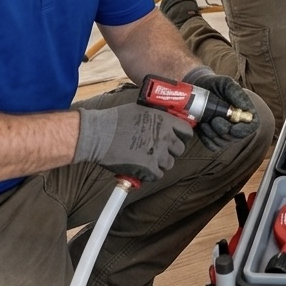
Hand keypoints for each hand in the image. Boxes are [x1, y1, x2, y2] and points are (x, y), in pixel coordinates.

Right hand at [74, 103, 191, 181]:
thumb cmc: (116, 120)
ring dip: (159, 163)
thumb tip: (164, 121)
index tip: (176, 139)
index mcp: (165, 120)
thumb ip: (156, 116)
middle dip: (170, 151)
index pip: (186, 131)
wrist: (99, 134)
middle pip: (179, 149)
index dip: (182, 137)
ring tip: (146, 160)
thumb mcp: (141, 109)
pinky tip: (141, 168)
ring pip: (169, 164)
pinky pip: (157, 175)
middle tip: (158, 151)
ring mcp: (157, 152)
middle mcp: (164, 136)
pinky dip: (150, 174)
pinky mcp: (148, 167)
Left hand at [184, 66, 260, 150]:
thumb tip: (245, 107)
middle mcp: (237, 125)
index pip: (252, 126)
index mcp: (245, 112)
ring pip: (222, 142)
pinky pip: (211, 145)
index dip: (244, 130)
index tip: (233, 128)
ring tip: (205, 118)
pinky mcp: (213, 139)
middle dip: (223, 130)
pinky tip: (202, 125)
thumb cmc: (213, 85)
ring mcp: (225, 134)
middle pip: (236, 137)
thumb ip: (236, 92)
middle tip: (214, 119)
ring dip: (212, 132)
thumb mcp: (225, 83)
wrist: (196, 89)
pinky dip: (205, 137)